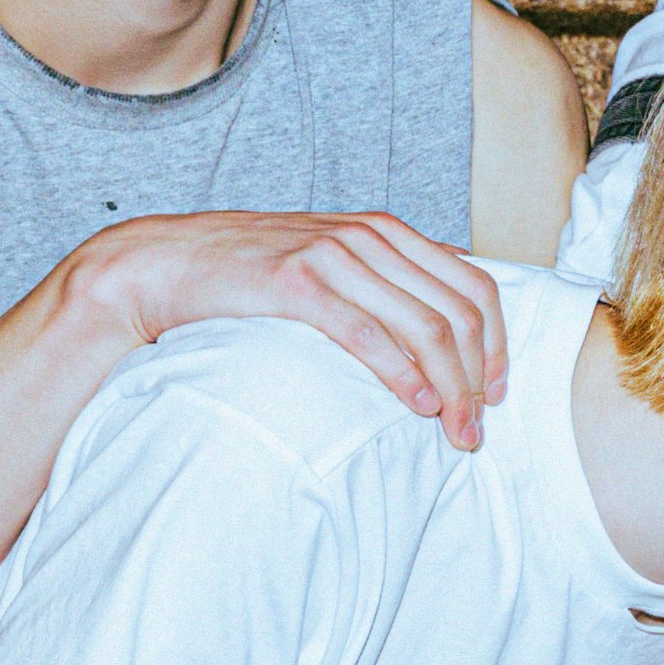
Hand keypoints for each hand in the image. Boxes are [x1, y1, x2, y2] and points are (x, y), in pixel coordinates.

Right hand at [69, 210, 504, 449]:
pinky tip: (417, 405)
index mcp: (387, 233)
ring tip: (457, 431)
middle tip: (479, 429)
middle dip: (479, 377)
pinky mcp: (296, 282)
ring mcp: (333, 255)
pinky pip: (367, 333)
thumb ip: (384, 284)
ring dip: (451, 386)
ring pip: (424, 326)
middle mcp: (369, 237)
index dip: (499, 343)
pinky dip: (401, 373)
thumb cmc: (251, 276)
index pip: (475, 286)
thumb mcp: (331, 266)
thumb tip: (441, 325)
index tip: (498, 392)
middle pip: (459, 313)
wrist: (164, 264)